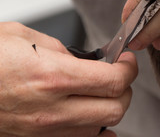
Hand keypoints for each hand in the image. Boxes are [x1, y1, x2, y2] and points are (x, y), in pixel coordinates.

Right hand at [0, 22, 137, 136]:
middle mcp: (51, 109)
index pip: (114, 81)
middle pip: (115, 108)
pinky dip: (94, 130)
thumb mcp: (25, 38)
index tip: (126, 61)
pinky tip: (91, 116)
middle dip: (125, 89)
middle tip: (120, 75)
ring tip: (103, 91)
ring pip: (101, 127)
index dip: (129, 69)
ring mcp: (44, 131)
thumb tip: (85, 60)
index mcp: (52, 76)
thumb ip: (63, 51)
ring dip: (110, 107)